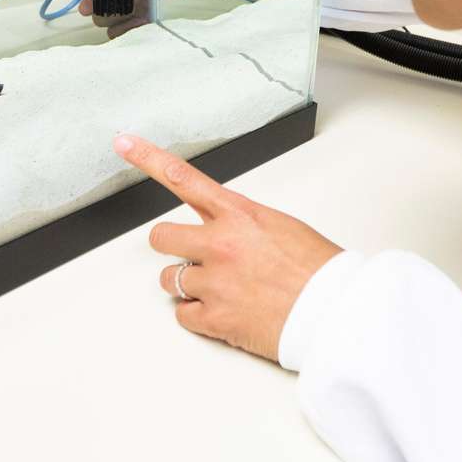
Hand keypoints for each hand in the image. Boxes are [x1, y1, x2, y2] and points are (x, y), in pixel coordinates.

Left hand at [113, 134, 341, 361]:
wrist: (337, 313)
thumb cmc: (318, 270)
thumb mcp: (280, 226)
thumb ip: (242, 223)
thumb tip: (224, 229)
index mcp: (239, 214)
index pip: (184, 177)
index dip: (148, 158)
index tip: (124, 143)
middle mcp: (220, 243)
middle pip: (161, 237)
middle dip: (172, 246)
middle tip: (193, 255)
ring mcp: (215, 281)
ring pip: (169, 279)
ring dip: (188, 284)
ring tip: (223, 289)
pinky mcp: (215, 318)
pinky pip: (182, 314)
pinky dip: (198, 315)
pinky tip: (224, 312)